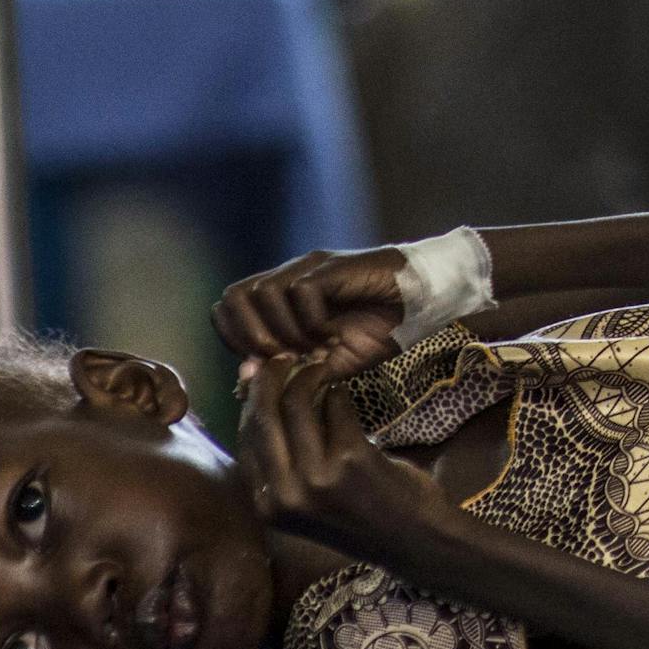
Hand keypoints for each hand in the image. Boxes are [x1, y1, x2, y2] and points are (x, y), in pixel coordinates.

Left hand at [215, 248, 408, 375]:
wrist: (423, 302)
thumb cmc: (378, 330)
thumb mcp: (329, 362)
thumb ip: (290, 370)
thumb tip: (244, 382)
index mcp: (282, 295)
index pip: (226, 307)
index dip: (235, 339)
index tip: (264, 364)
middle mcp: (290, 275)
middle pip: (233, 296)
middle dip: (249, 337)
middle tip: (282, 359)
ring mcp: (311, 268)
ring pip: (261, 293)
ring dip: (281, 330)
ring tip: (310, 347)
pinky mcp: (334, 266)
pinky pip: (301, 291)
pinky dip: (310, 321)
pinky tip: (331, 335)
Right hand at [236, 352, 454, 563]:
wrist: (412, 541)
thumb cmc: (356, 515)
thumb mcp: (306, 496)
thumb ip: (282, 453)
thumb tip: (253, 386)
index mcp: (266, 504)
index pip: (245, 437)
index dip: (252, 397)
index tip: (260, 372)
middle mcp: (284, 494)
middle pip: (264, 416)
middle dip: (271, 377)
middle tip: (286, 357)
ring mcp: (317, 478)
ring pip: (298, 405)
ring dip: (309, 376)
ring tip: (320, 367)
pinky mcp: (351, 460)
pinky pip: (337, 407)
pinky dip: (340, 392)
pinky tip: (344, 391)